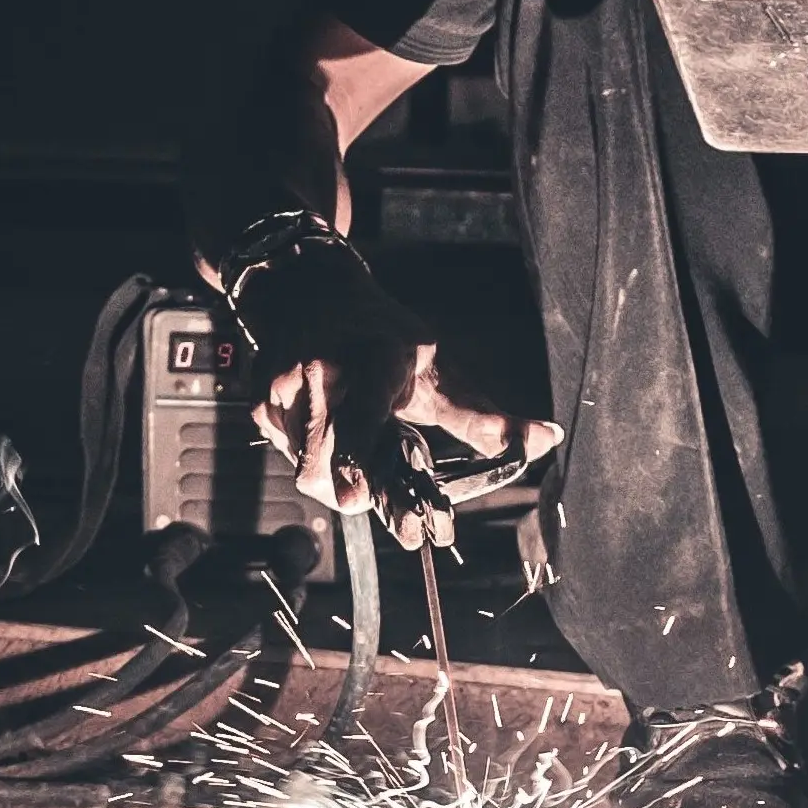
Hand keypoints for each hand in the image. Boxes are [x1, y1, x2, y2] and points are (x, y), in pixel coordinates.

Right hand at [235, 249, 561, 549]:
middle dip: (366, 496)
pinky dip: (319, 462)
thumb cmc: (379, 333)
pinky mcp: (261, 407)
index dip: (372, 477)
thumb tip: (546, 440)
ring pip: (311, 474)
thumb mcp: (435, 366)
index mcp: (372, 360)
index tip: (393, 519)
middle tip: (400, 517)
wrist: (304, 288)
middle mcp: (321, 373)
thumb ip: (482, 416)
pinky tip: (332, 436)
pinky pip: (293, 460)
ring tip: (365, 457)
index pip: (364, 426)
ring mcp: (283, 390)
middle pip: (330, 470)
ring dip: (343, 481)